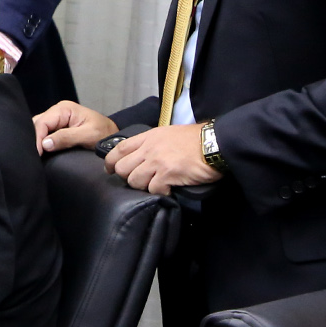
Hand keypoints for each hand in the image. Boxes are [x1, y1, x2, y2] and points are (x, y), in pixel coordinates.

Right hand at [33, 100, 115, 155]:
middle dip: (35, 139)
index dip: (37, 138)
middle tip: (35, 156)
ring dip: (37, 141)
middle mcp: (58, 111)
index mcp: (64, 108)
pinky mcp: (58, 128)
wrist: (115, 137)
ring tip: (37, 155)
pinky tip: (41, 151)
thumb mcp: (88, 136)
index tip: (37, 154)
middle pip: (37, 124)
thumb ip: (66, 138)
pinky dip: (42, 142)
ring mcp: (57, 119)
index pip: (43, 122)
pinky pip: (45, 133)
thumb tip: (44, 144)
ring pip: (39, 128)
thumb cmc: (105, 134)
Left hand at [104, 124, 219, 194]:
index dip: (110, 161)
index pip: (119, 149)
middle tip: (140, 181)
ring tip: (156, 184)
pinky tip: (170, 188)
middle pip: (121, 168)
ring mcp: (157, 161)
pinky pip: (153, 189)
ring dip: (143, 186)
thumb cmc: (195, 139)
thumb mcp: (167, 134)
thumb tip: (141, 156)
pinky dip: (160, 192)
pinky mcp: (168, 174)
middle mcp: (148, 149)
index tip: (110, 170)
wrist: (215, 143)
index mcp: (147, 137)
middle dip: (127, 177)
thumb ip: (152, 143)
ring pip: (134, 181)